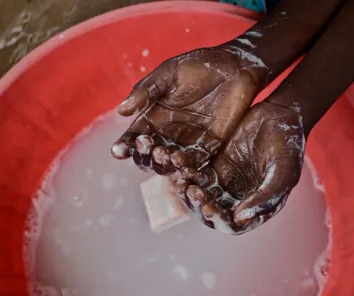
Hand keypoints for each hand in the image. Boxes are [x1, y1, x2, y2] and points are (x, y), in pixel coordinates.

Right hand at [110, 46, 266, 174]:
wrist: (235, 66)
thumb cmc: (198, 65)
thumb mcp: (169, 73)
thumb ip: (147, 91)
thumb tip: (121, 111)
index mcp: (153, 117)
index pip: (135, 136)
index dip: (125, 145)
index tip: (118, 151)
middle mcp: (168, 133)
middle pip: (151, 155)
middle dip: (145, 156)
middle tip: (148, 149)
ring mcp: (189, 142)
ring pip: (172, 163)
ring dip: (166, 165)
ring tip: (166, 159)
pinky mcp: (210, 147)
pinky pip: (197, 164)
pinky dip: (191, 171)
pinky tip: (187, 173)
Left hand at [173, 100, 304, 234]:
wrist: (282, 114)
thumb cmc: (289, 146)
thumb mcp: (283, 172)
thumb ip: (265, 197)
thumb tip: (240, 218)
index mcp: (254, 208)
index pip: (231, 224)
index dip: (218, 220)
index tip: (208, 208)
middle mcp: (236, 198)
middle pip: (210, 210)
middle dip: (197, 204)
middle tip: (189, 190)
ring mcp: (222, 181)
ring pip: (199, 192)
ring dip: (188, 189)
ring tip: (181, 178)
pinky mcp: (212, 163)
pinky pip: (195, 170)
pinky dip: (186, 168)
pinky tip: (178, 160)